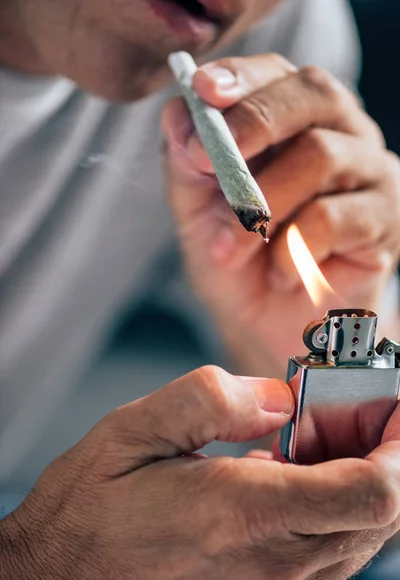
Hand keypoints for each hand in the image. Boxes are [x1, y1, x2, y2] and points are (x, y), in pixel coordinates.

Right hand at [2, 367, 399, 579]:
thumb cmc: (86, 513)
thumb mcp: (134, 430)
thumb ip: (212, 400)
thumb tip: (280, 396)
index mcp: (239, 513)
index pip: (370, 492)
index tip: (394, 407)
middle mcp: (268, 566)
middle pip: (379, 515)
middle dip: (386, 454)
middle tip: (351, 409)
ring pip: (358, 538)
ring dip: (362, 480)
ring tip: (316, 436)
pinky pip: (327, 557)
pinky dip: (333, 509)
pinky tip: (291, 476)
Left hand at [162, 54, 399, 374]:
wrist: (268, 326)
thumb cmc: (237, 261)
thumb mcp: (196, 213)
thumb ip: (187, 165)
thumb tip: (176, 113)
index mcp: (293, 121)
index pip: (275, 74)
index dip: (239, 77)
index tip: (201, 91)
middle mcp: (339, 133)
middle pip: (314, 93)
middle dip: (254, 121)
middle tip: (207, 160)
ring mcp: (369, 172)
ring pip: (321, 155)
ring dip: (261, 206)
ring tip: (231, 251)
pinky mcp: (387, 218)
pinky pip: (336, 216)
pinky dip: (294, 248)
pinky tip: (281, 272)